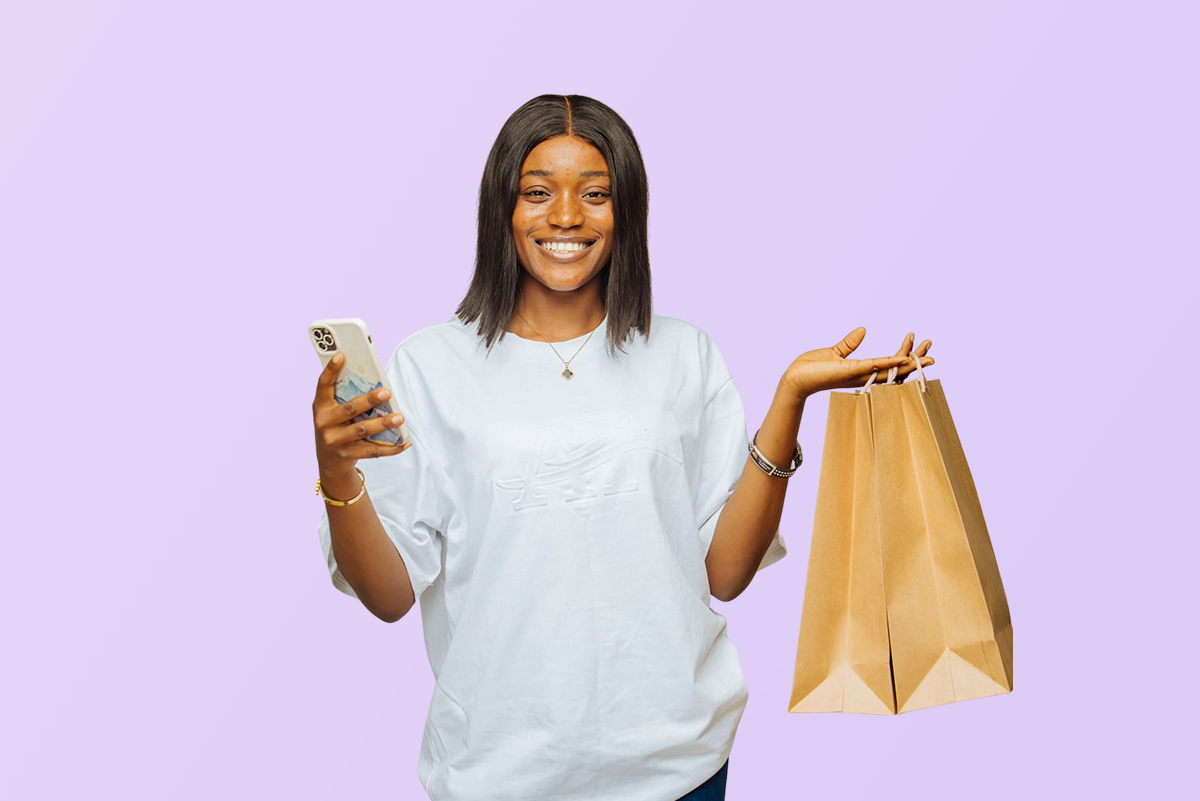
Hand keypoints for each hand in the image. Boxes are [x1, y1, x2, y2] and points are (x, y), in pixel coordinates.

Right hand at [313, 352, 411, 476]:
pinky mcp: (348, 455)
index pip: (323, 385)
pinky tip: (405, 443)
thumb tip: (374, 381)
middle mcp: (325, 423)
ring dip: (383, 424)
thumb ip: (345, 397)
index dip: (330, 370)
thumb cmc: (335, 427)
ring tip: (399, 417)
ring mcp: (336, 441)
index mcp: (320, 407)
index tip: (341, 355)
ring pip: (362, 430)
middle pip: (349, 409)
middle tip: (387, 392)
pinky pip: (373, 451)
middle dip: (369, 400)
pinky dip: (391, 448)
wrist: (328, 461)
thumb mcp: (332, 411)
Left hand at [781, 328, 933, 400]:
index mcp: (861, 370)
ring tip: (926, 355)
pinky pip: (872, 367)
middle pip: (896, 370)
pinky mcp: (848, 371)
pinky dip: (888, 363)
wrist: (795, 378)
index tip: (914, 340)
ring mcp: (857, 375)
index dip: (905, 354)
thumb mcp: (834, 352)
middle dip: (915, 360)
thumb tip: (863, 330)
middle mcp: (863, 375)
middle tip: (931, 348)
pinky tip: (902, 358)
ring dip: (908, 362)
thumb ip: (850, 343)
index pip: (889, 363)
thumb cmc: (812, 368)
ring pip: (890, 370)